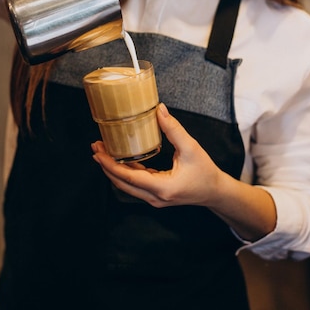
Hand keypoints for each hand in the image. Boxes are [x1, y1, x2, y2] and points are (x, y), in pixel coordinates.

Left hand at [92, 103, 276, 240]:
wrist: (215, 191)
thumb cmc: (205, 171)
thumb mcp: (191, 148)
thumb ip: (174, 129)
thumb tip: (159, 109)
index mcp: (162, 187)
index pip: (129, 177)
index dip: (110, 164)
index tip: (98, 151)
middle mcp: (155, 197)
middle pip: (122, 184)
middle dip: (106, 166)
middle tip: (95, 148)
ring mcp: (154, 199)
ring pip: (126, 186)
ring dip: (113, 170)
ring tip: (102, 152)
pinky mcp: (155, 196)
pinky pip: (135, 185)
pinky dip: (125, 173)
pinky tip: (120, 159)